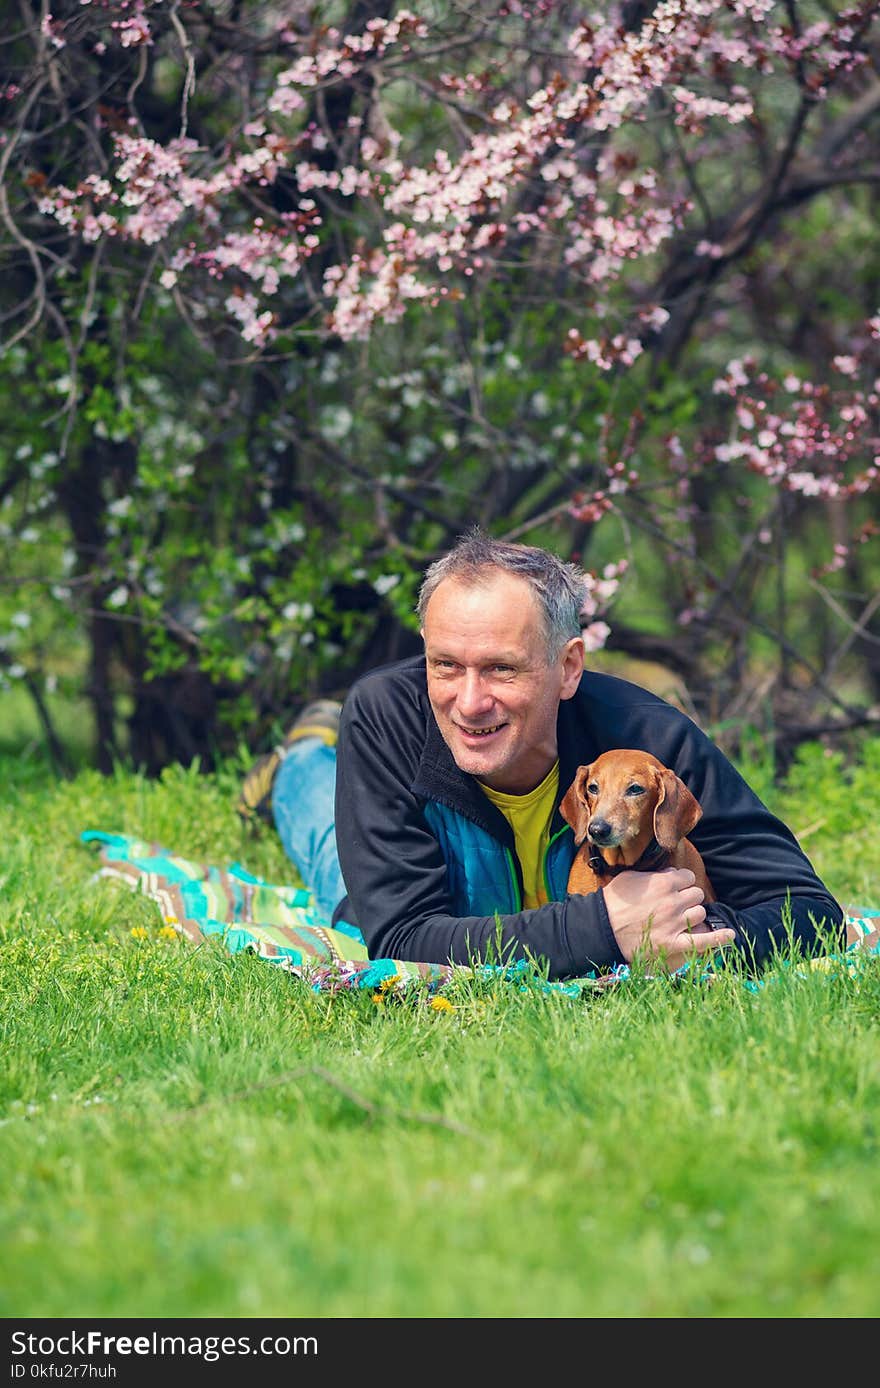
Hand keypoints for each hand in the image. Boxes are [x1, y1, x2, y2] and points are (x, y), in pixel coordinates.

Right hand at [602, 867, 736, 971]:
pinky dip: (719, 939)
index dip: (683, 883)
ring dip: (693, 916)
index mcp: (663, 883)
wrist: (601, 928)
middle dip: (688, 899)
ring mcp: (674, 923)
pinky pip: (703, 941)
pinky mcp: (672, 943)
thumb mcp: (631, 877)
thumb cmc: (613, 902)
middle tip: (675, 906)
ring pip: (700, 914)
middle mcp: (672, 901)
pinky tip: (731, 936)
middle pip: (696, 895)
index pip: (688, 877)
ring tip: (680, 920)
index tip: (676, 889)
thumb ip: (655, 874)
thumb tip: (673, 874)